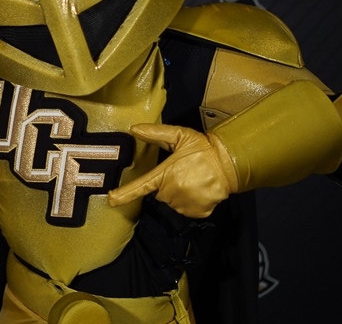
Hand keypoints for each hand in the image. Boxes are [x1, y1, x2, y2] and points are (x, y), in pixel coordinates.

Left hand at [107, 123, 237, 218]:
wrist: (230, 164)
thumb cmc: (203, 149)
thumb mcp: (179, 136)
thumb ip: (156, 134)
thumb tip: (134, 129)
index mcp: (165, 174)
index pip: (140, 186)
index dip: (124, 194)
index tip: (111, 199)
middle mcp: (173, 191)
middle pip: (159, 192)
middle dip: (166, 184)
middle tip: (182, 172)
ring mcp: (185, 203)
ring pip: (172, 201)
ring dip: (177, 193)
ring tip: (191, 180)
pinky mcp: (197, 212)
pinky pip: (185, 209)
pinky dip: (189, 202)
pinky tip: (198, 189)